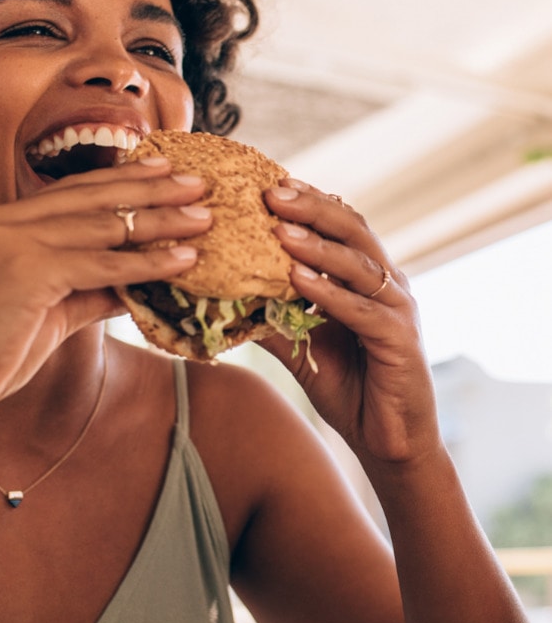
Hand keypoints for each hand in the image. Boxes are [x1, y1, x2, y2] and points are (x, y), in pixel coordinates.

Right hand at [0, 158, 211, 432]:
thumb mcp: (42, 314)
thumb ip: (85, 291)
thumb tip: (134, 285)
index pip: (69, 193)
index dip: (119, 181)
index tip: (161, 172)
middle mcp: (0, 220)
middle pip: (90, 196)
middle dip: (150, 187)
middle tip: (197, 181)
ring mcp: (9, 240)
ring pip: (102, 224)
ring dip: (160, 220)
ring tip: (204, 217)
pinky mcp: (24, 269)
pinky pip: (100, 263)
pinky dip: (145, 262)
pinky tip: (182, 259)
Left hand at [259, 179, 438, 464]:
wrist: (387, 440)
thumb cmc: (346, 385)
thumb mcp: (299, 344)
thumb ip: (271, 316)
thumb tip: (221, 296)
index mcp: (366, 277)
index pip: (340, 225)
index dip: (309, 202)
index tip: (269, 182)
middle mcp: (387, 284)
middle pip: (352, 231)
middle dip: (312, 208)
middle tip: (272, 191)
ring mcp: (398, 310)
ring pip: (358, 265)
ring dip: (318, 244)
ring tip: (280, 228)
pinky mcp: (400, 340)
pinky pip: (362, 310)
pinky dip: (330, 292)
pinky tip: (298, 279)